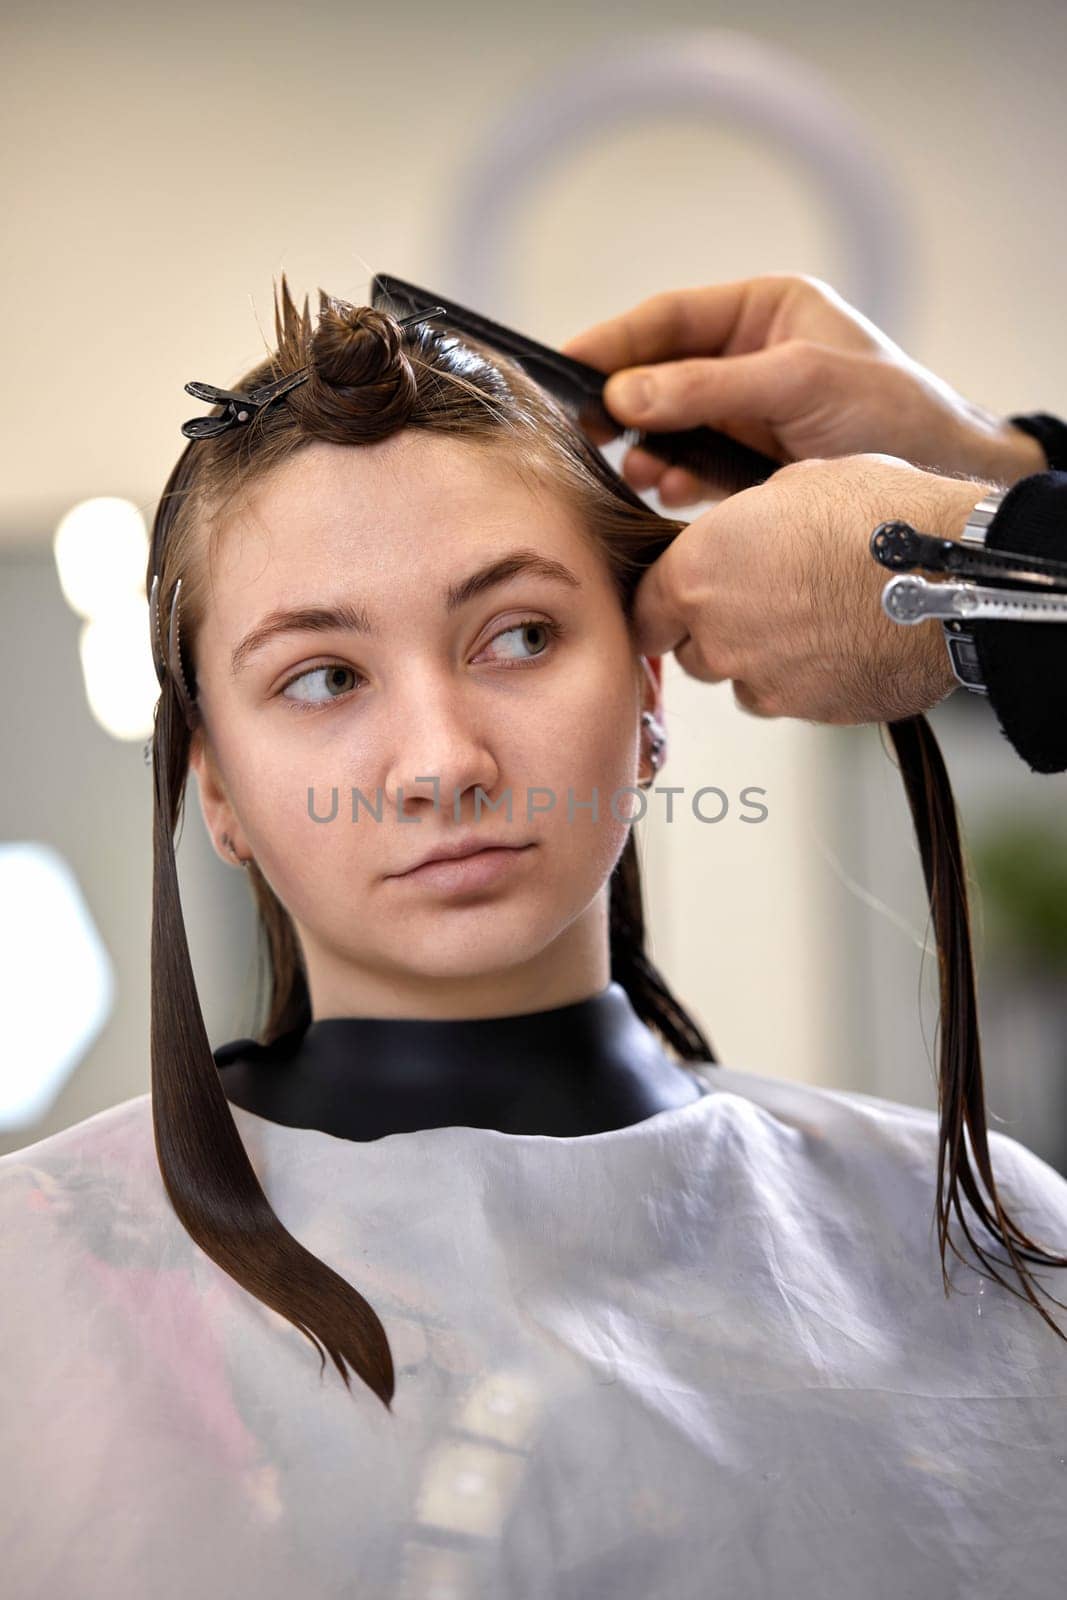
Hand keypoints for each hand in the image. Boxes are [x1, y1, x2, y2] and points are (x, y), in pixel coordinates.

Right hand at [560, 273, 1045, 504]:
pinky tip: (665, 494)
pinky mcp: (746, 468)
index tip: (565, 367)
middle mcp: (746, 359)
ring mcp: (744, 416)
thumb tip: (625, 392)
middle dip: (620, 404)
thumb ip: (712, 386)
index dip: (613, 341)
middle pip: (658, 374)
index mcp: (763, 312)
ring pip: (668, 427)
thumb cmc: (894, 414)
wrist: (939, 492)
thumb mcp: (803, 383)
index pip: (669, 319)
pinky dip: (671, 482)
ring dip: (645, 451)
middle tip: (582, 432)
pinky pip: (689, 469)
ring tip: (637, 473)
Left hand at [632, 454, 996, 724]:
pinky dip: (805, 679)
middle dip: (714, 630)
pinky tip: (841, 644)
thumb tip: (742, 533)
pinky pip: (789, 698)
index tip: (677, 602)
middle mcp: (716, 637)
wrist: (950, 574)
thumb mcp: (794, 484)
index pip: (642, 611)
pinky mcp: (808, 712)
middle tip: (763, 598)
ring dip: (760, 657)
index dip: (661, 606)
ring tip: (812, 619)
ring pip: (739, 678)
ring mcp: (761, 681)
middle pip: (690, 649)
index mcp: (696, 573)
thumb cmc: (876, 515)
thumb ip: (743, 525)